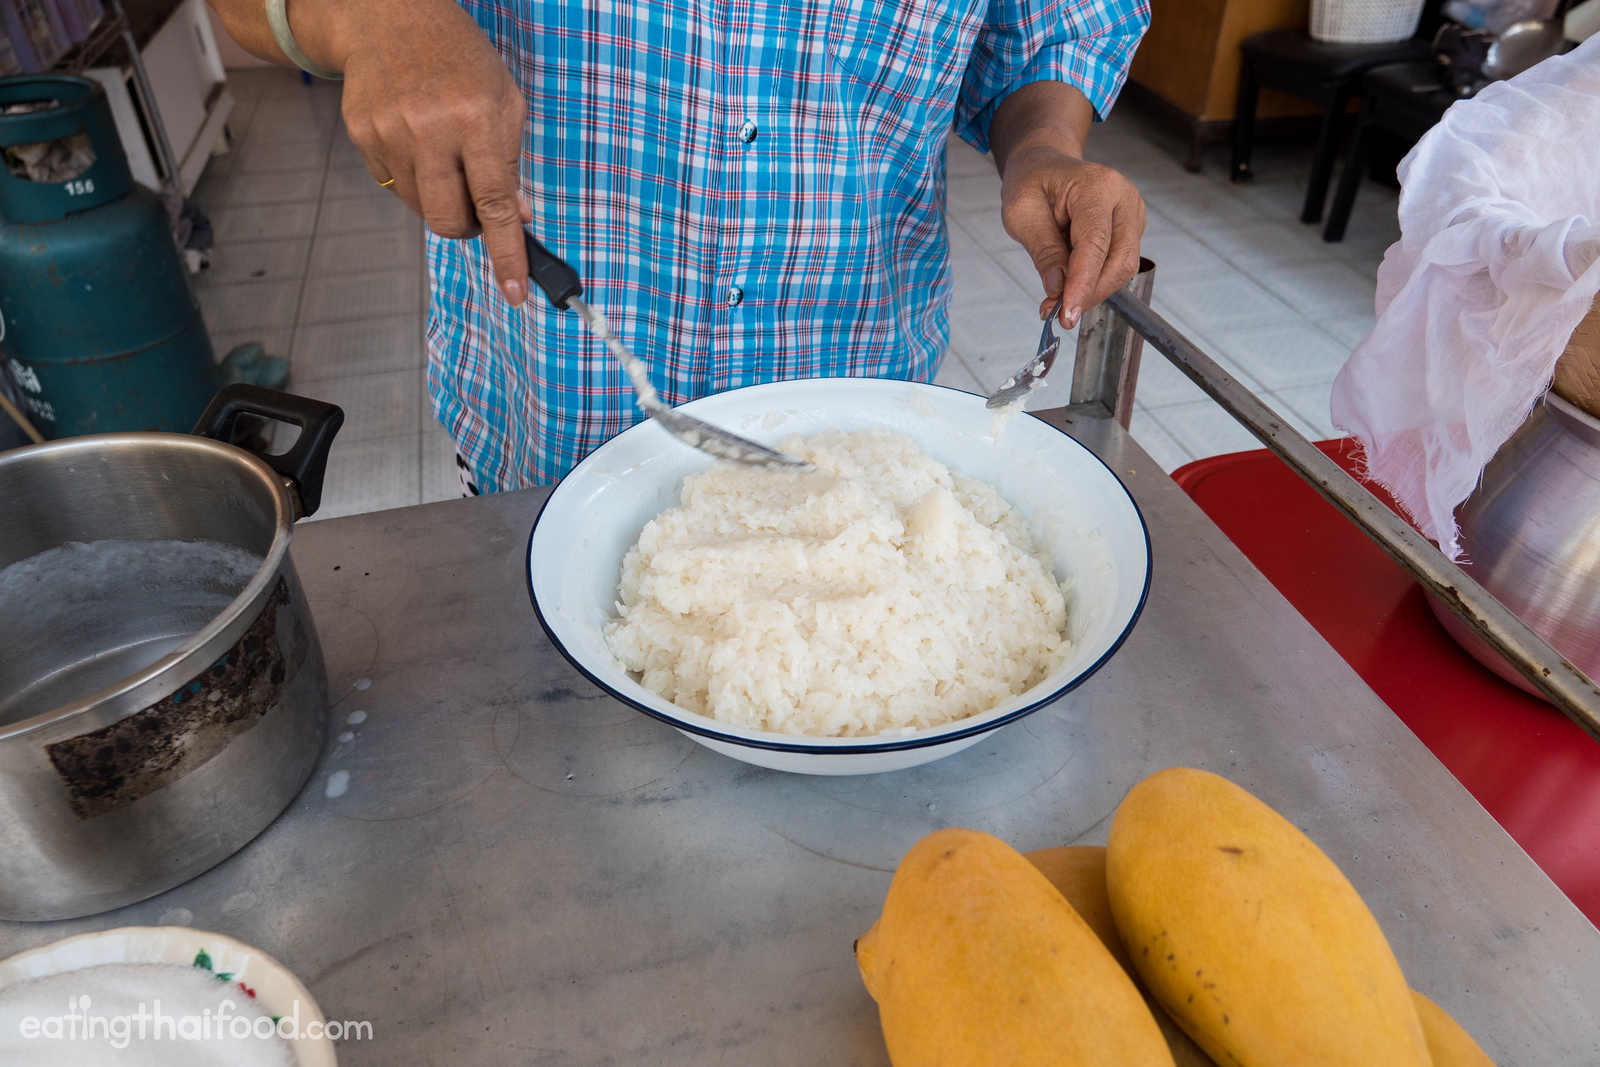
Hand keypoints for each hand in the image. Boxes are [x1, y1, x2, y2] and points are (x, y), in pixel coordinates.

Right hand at [311, 0, 532, 304]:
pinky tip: (414, 138)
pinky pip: (392, 184)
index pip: (495, 202)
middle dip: (465, 227)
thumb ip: (511, 162)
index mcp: (475, 119)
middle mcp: (430, 129)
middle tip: (474, 206)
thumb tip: (518, 218)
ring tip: (443, 157)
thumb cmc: (457, 58)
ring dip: (438, 199)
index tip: (515, 293)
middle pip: (447, 220)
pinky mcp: (362, 135)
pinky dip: (411, 176)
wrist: (387, 16)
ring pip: (419, 207)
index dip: (506, 253)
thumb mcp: (504, 100)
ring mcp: (390, 133)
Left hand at [1000, 145, 1144, 328]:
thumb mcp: (1021, 213)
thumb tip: (1058, 287)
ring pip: (1123, 267)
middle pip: (1120, 260)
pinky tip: (1070, 280)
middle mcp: (1124, 197)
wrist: (1045, 166)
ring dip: (1092, 290)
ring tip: (1057, 299)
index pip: (1096, 243)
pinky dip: (1094, 281)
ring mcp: (1132, 213)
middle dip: (1091, 293)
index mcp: (1097, 185)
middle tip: (1059, 315)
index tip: (1068, 313)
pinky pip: (1118, 264)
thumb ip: (1043, 250)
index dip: (1083, 282)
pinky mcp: (1131, 229)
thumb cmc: (1032, 182)